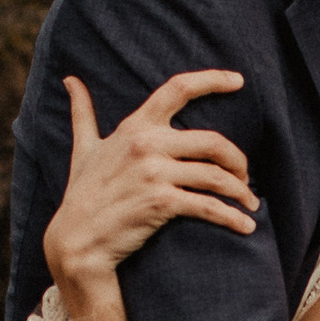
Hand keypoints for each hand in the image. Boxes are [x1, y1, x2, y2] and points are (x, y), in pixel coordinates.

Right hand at [44, 71, 257, 301]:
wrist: (76, 240)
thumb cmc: (82, 194)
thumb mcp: (83, 149)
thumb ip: (82, 113)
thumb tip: (70, 80)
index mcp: (135, 127)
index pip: (178, 89)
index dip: (212, 80)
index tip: (238, 80)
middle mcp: (147, 144)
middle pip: (213, 141)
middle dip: (238, 160)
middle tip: (245, 176)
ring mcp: (154, 173)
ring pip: (216, 175)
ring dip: (240, 191)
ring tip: (249, 203)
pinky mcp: (162, 202)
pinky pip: (209, 206)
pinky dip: (233, 217)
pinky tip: (246, 225)